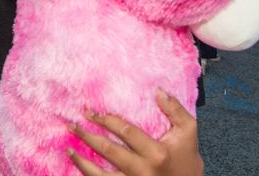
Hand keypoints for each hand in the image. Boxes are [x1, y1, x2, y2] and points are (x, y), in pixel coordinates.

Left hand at [67, 89, 202, 175]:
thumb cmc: (187, 160)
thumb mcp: (188, 133)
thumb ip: (175, 110)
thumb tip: (159, 91)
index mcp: (156, 152)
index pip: (126, 132)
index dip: (107, 120)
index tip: (92, 113)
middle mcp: (143, 170)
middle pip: (108, 150)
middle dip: (88, 136)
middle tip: (73, 125)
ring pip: (100, 175)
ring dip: (82, 161)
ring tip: (70, 148)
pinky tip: (79, 168)